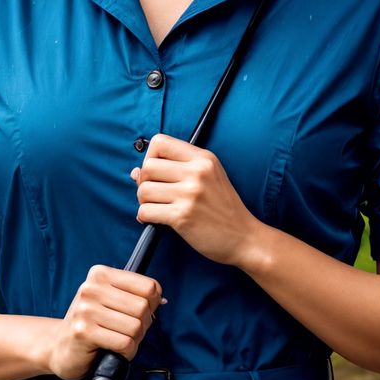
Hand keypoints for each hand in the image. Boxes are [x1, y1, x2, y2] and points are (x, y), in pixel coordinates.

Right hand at [48, 263, 164, 379]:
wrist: (59, 347)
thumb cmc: (91, 325)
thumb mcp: (111, 302)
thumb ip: (135, 296)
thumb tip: (162, 300)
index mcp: (101, 274)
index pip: (149, 286)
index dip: (152, 304)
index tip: (140, 313)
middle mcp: (91, 288)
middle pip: (143, 307)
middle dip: (143, 325)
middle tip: (127, 332)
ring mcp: (85, 309)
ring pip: (135, 327)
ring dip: (133, 341)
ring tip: (117, 340)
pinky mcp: (83, 332)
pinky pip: (124, 344)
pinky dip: (125, 353)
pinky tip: (112, 350)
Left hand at [131, 133, 261, 267]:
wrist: (244, 236)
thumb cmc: (224, 208)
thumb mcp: (209, 177)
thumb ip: (176, 169)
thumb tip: (135, 172)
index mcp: (203, 158)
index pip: (160, 142)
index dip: (151, 157)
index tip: (157, 172)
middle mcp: (197, 172)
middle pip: (148, 166)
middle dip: (144, 182)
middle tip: (155, 194)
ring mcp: (190, 194)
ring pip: (143, 190)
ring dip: (144, 201)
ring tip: (157, 207)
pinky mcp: (182, 217)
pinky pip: (146, 211)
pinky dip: (145, 217)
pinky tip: (156, 219)